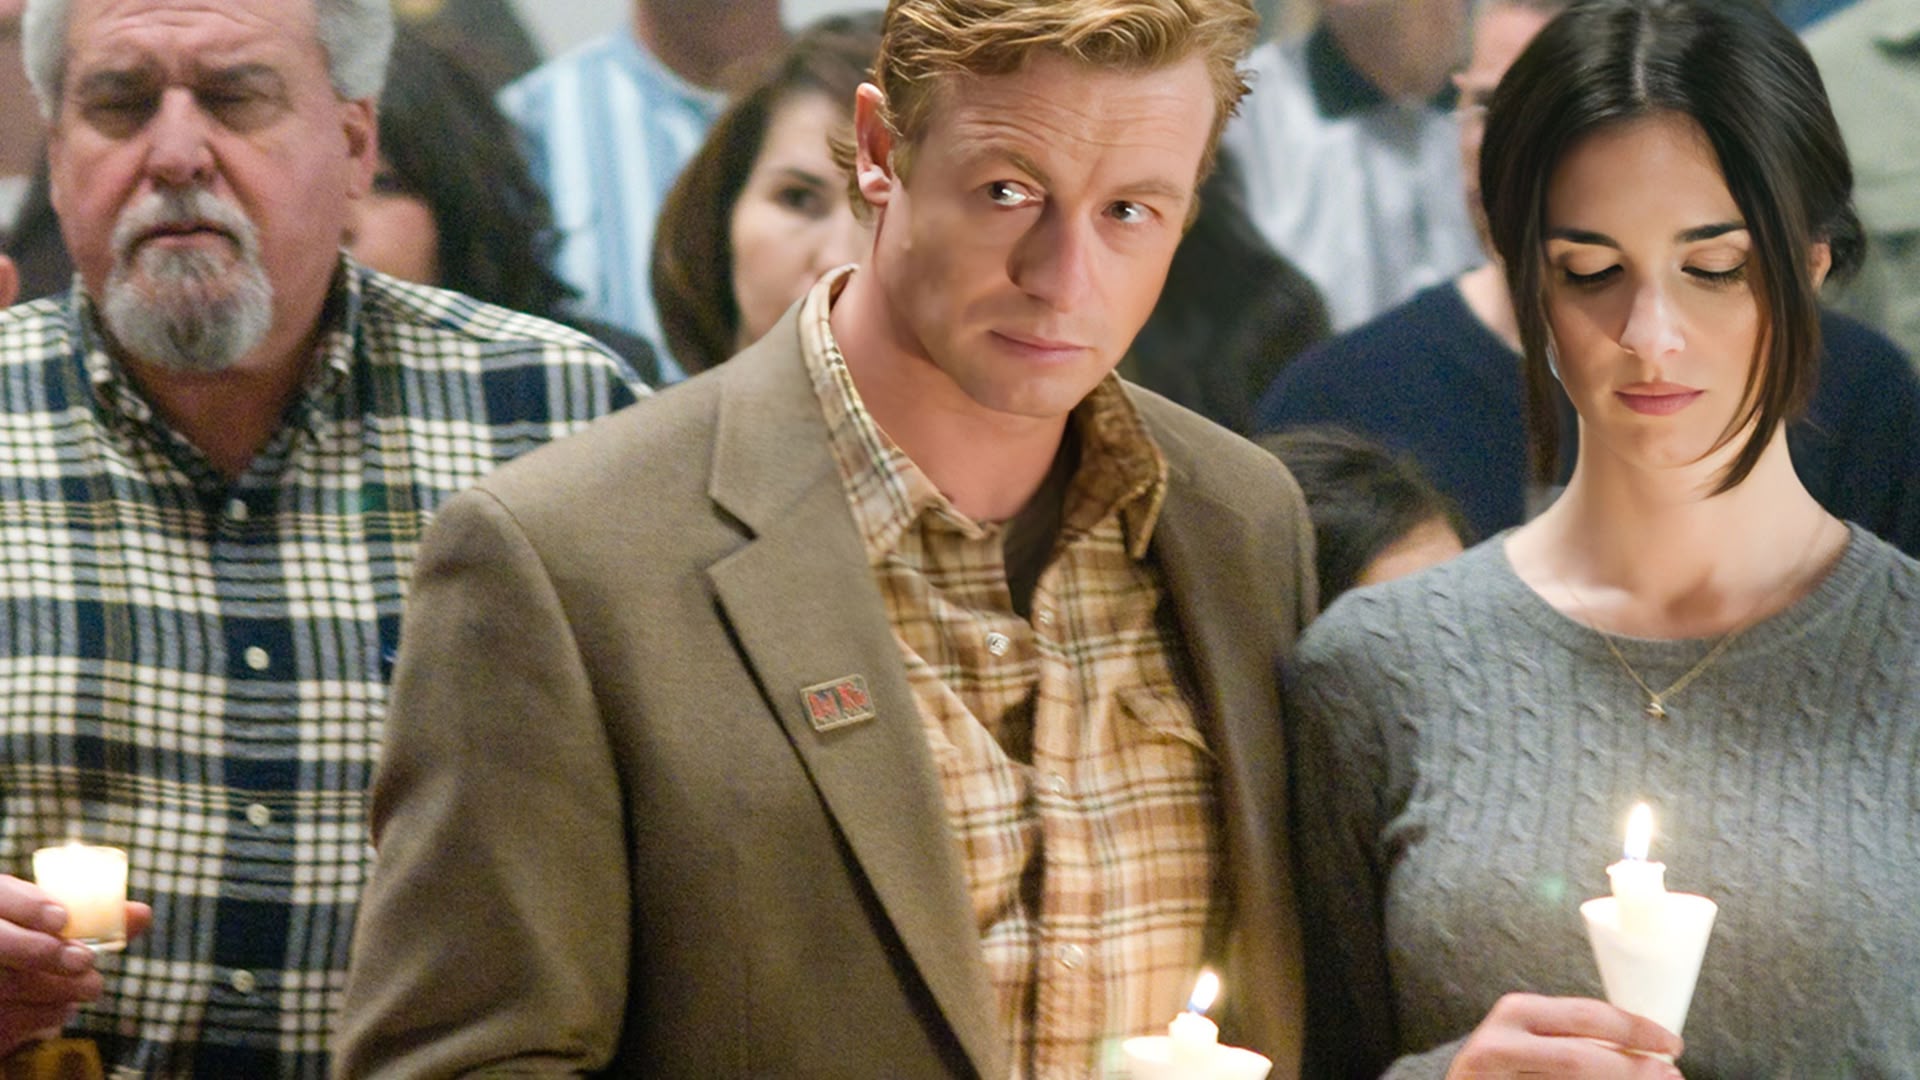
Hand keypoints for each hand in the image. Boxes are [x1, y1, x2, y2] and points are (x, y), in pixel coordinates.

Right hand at [0, 875, 151, 1057]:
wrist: (9, 989)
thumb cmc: (33, 949)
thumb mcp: (53, 926)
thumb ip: (94, 920)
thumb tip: (143, 914)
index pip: (0, 895)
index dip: (28, 905)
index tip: (62, 918)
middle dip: (45, 952)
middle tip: (85, 960)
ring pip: (9, 985)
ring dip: (60, 988)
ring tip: (90, 986)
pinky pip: (10, 1022)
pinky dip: (45, 1014)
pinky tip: (63, 1006)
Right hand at [1446, 993, 1684, 1078]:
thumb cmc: (1506, 1061)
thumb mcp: (1533, 1034)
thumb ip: (1574, 1035)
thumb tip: (1649, 1052)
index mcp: (1517, 1012)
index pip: (1586, 1017)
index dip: (1636, 1031)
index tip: (1672, 1044)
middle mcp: (1500, 1044)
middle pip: (1579, 1059)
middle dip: (1632, 1070)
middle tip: (1670, 1076)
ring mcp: (1497, 1078)